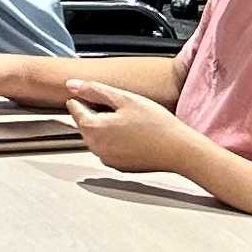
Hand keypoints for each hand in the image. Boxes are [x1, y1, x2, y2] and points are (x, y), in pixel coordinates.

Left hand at [63, 78, 202, 176]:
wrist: (181, 151)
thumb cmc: (157, 125)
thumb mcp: (125, 99)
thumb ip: (94, 90)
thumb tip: (71, 84)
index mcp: (92, 129)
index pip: (75, 107)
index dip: (91, 98)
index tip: (109, 98)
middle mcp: (95, 147)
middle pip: (86, 122)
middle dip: (99, 113)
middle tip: (126, 109)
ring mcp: (106, 159)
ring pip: (98, 136)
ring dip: (108, 127)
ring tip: (133, 123)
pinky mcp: (118, 166)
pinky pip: (110, 148)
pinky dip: (117, 140)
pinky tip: (136, 135)